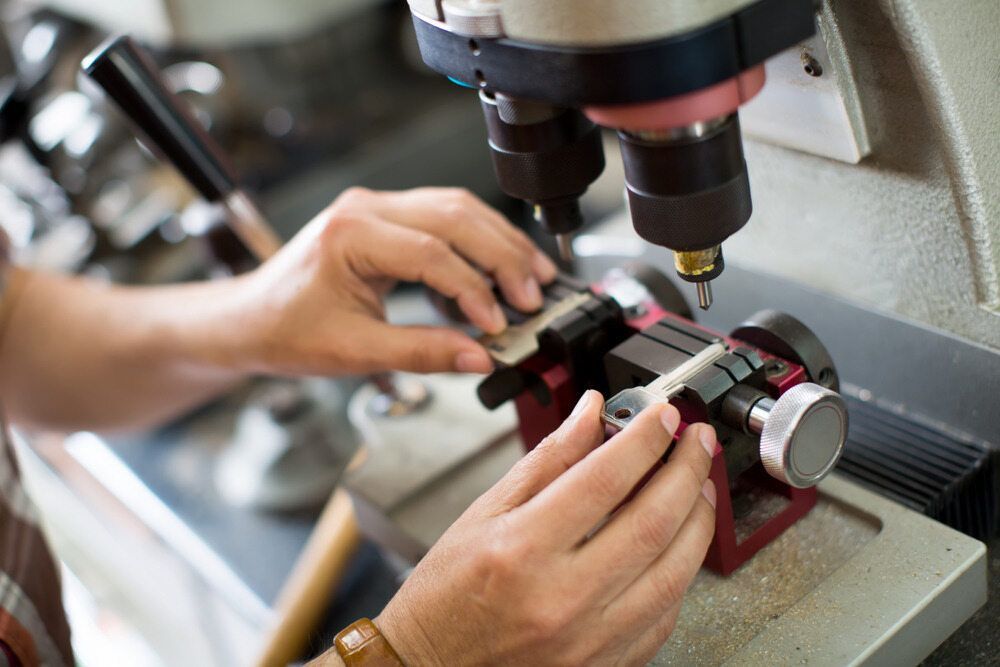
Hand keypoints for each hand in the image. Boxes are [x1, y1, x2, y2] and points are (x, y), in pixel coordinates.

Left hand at [227, 187, 556, 375]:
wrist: (249, 319)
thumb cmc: (285, 329)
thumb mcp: (354, 351)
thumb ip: (422, 352)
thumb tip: (479, 357)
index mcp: (351, 232)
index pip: (432, 252)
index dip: (474, 289)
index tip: (498, 324)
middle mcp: (367, 208)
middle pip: (455, 216)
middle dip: (502, 256)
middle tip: (532, 295)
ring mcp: (378, 208)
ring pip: (457, 209)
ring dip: (499, 242)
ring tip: (531, 277)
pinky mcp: (387, 218)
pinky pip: (444, 218)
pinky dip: (478, 243)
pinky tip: (496, 272)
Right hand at [376, 391, 717, 665]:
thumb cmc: (447, 595)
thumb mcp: (486, 513)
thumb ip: (549, 460)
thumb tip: (592, 413)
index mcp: (524, 548)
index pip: (605, 478)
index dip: (646, 438)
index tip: (664, 415)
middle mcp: (562, 596)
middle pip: (653, 521)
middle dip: (687, 469)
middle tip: (697, 441)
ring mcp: (591, 638)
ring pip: (675, 570)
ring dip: (698, 519)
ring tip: (698, 486)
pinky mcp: (607, 664)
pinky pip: (665, 614)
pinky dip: (679, 571)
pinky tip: (678, 544)